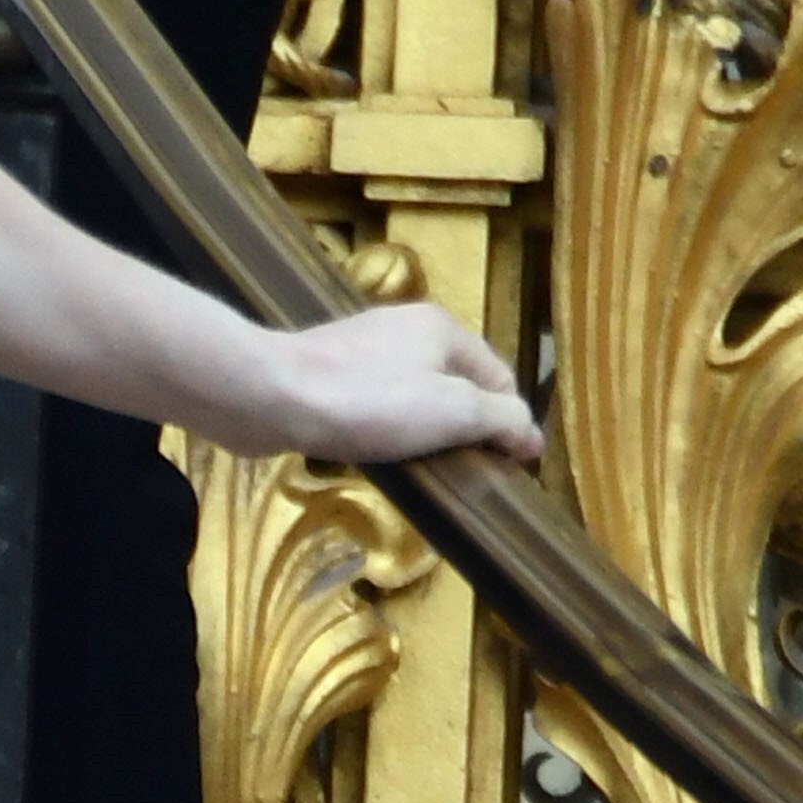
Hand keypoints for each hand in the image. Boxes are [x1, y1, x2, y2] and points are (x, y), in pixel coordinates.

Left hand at [245, 288, 543, 472]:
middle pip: (458, 385)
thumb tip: (533, 435)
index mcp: (444, 328)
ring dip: (424, 432)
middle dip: (465, 428)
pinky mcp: (328, 374)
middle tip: (463, 473)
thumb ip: (500, 419)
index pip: (500, 377)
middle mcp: (407, 328)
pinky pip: (376, 404)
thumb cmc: (369, 402)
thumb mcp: (453, 412)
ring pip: (416, 395)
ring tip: (420, 469)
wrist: (270, 396)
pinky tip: (375, 453)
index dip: (509, 423)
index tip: (507, 470)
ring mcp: (364, 349)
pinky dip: (385, 429)